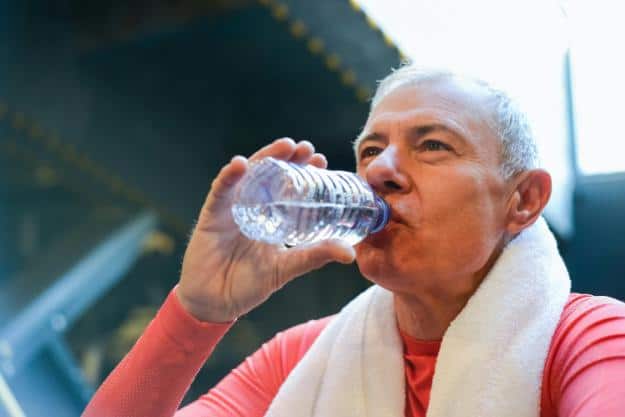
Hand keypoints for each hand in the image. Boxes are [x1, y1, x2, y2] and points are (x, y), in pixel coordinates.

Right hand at [177, 139, 355, 321]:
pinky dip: (229, 176)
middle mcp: (251, 206)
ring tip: (284, 146)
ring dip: (265, 157)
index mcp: (271, 215)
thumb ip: (315, 256)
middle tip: (306, 148)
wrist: (216, 303)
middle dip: (287, 157)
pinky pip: (220, 191)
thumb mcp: (288, 267)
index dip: (304, 171)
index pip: (288, 186)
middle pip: (270, 173)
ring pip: (248, 175)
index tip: (321, 161)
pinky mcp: (211, 215)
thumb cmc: (249, 284)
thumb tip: (350, 253)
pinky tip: (240, 164)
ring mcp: (231, 208)